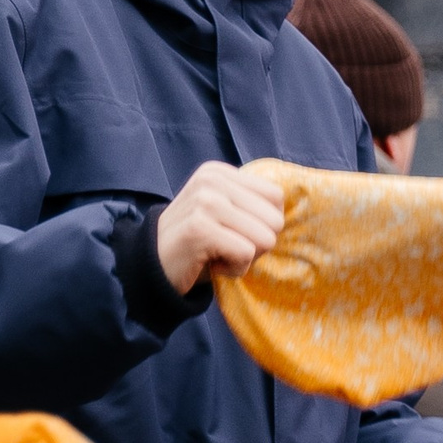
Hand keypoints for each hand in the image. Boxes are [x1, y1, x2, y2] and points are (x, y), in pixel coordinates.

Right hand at [155, 160, 286, 293]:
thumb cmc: (199, 243)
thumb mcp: (225, 212)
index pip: (276, 197)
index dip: (263, 224)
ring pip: (265, 239)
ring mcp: (205, 202)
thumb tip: (289, 210)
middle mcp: (212, 181)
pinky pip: (246, 254)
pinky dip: (234, 269)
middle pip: (274, 220)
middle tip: (225, 245)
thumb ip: (252, 205)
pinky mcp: (200, 228)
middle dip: (257, 243)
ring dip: (245, 258)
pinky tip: (211, 264)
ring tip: (217, 253)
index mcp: (219, 172)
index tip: (232, 230)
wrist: (153, 266)